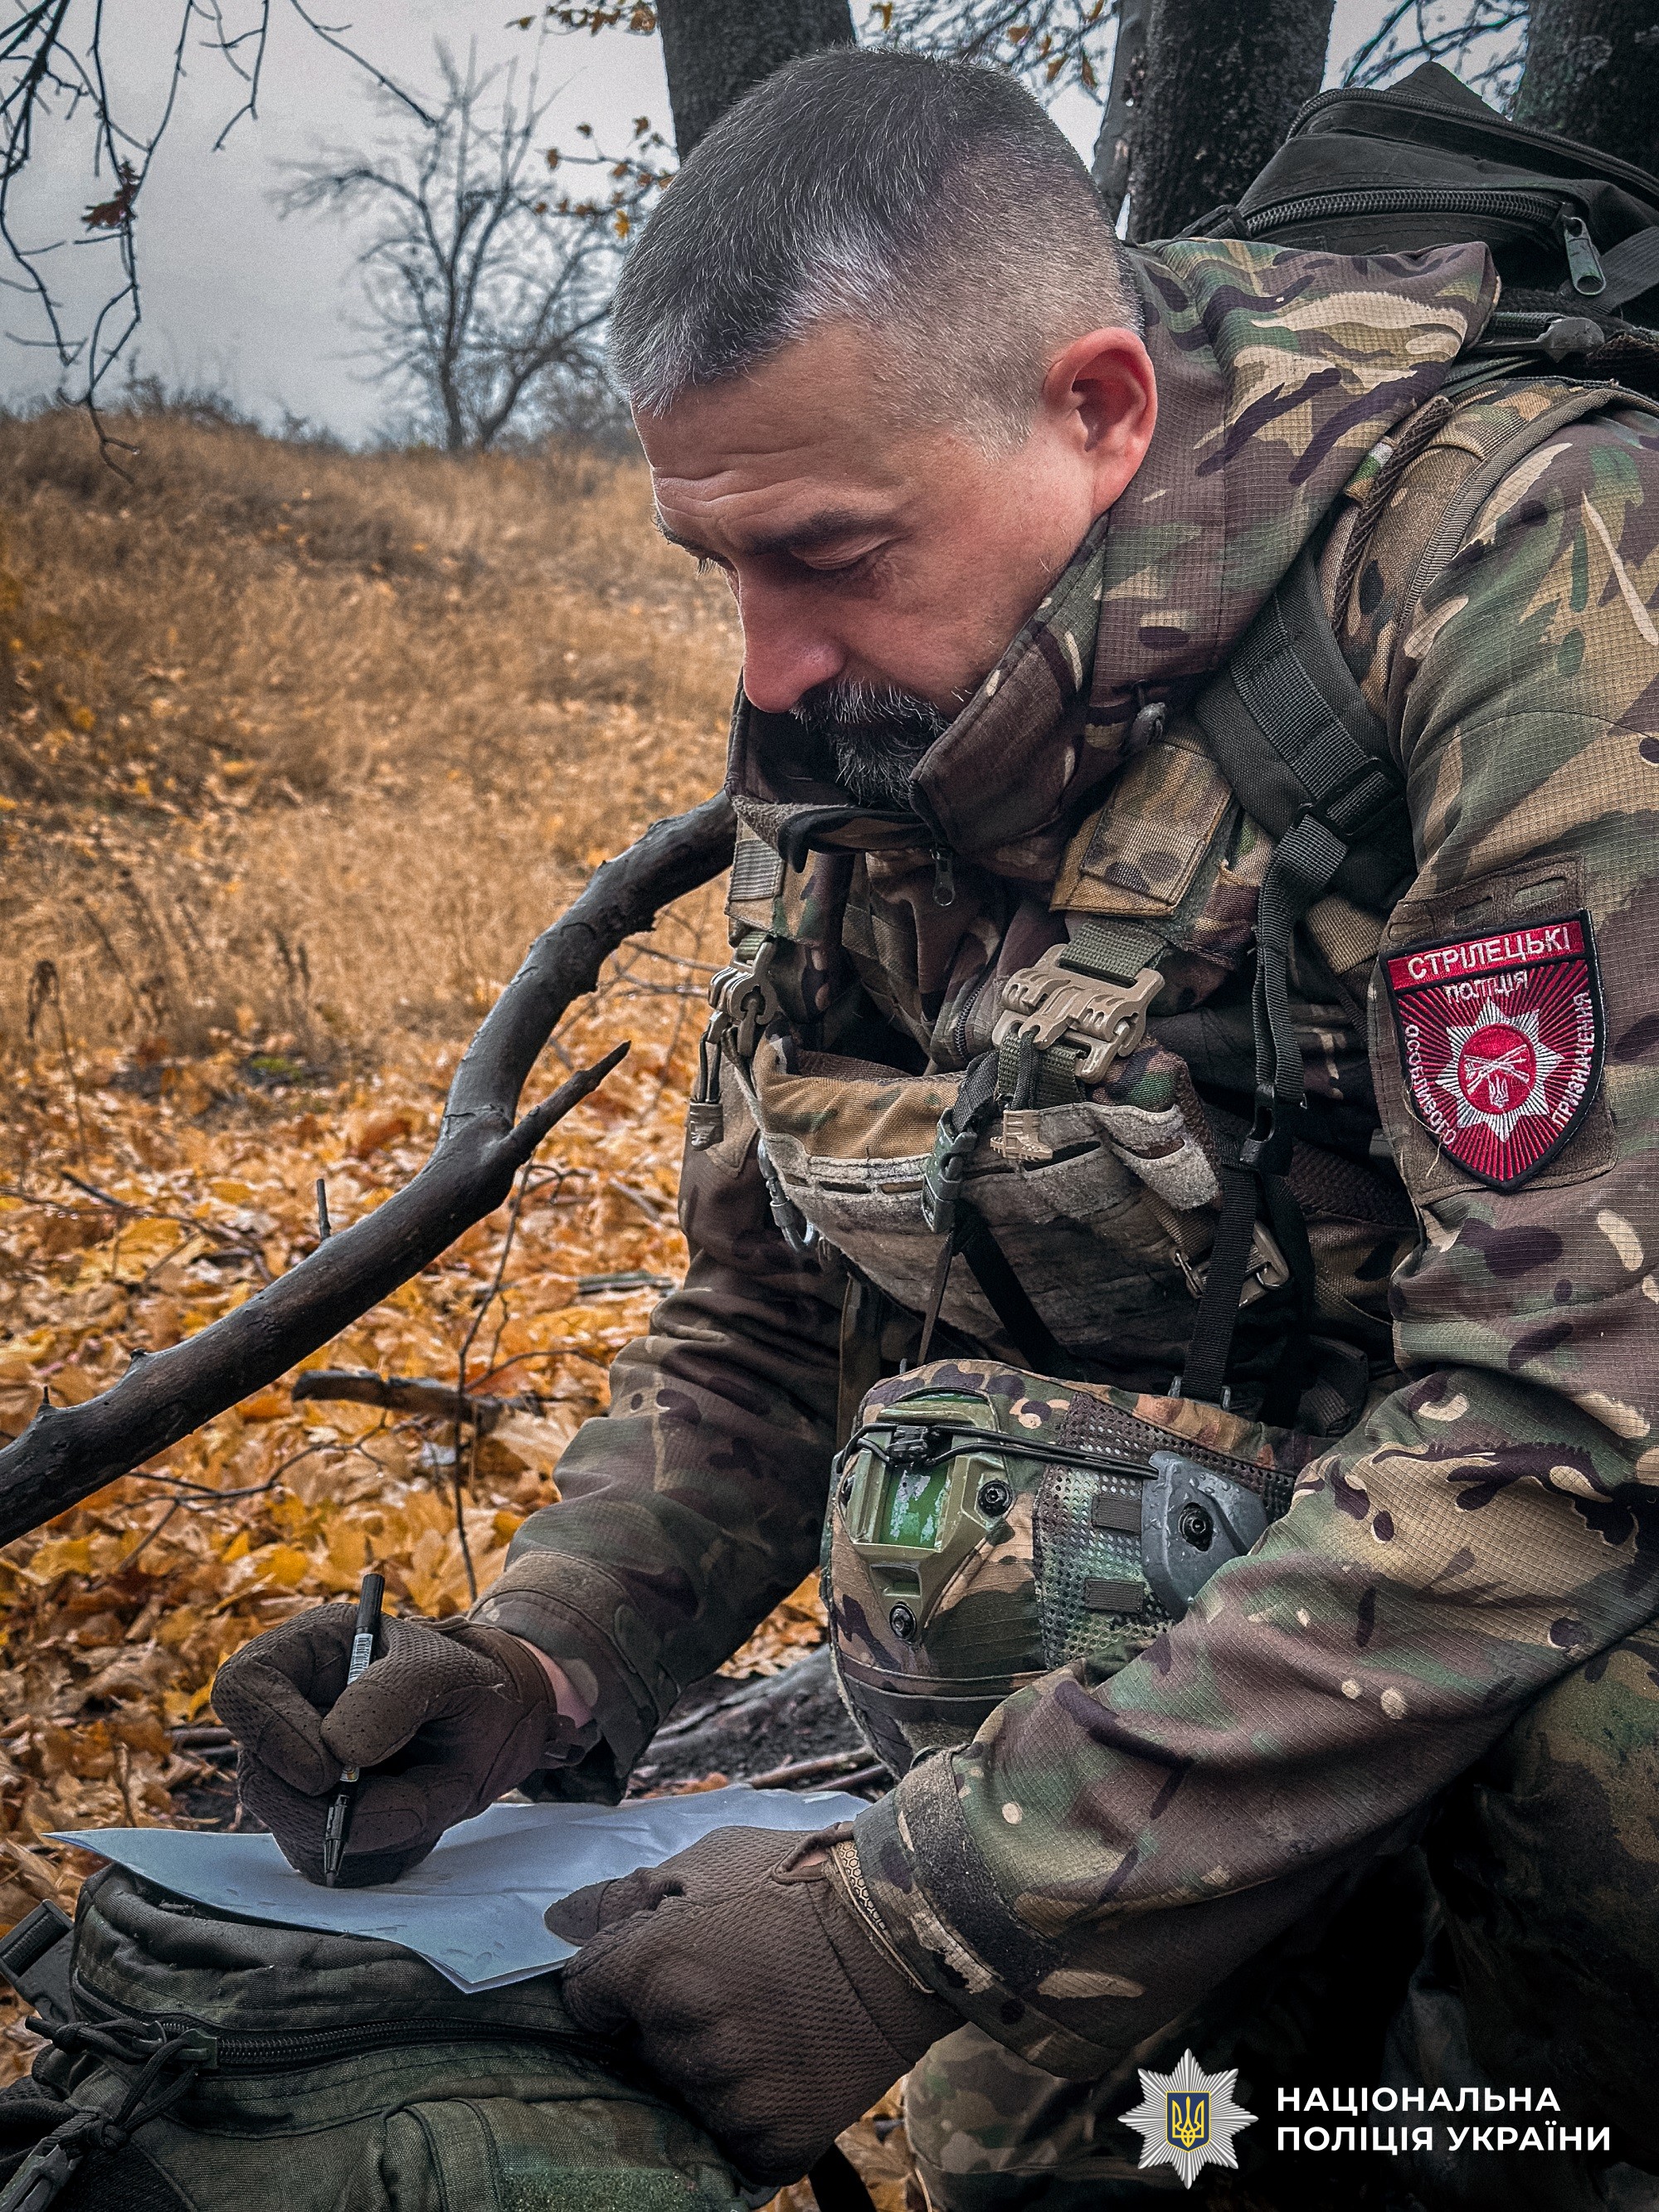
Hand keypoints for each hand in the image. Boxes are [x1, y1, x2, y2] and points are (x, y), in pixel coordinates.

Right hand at [213, 1606, 573, 1885]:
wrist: (486, 1726)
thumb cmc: (458, 1681)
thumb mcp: (444, 1671)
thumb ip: (395, 1695)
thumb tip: (339, 1750)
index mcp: (304, 1653)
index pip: (241, 1688)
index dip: (270, 1732)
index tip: (328, 1768)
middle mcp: (284, 1715)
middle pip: (259, 1777)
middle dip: (332, 1805)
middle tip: (408, 1798)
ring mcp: (293, 1772)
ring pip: (292, 1827)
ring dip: (371, 1826)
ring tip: (430, 1792)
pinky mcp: (314, 1820)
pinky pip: (325, 1856)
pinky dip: (380, 1846)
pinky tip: (417, 1810)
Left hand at [547, 1824, 957, 2184]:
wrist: (906, 1930)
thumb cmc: (804, 1881)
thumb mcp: (712, 1861)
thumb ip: (625, 1896)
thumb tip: (556, 1922)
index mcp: (658, 1967)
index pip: (585, 1997)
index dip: (615, 1981)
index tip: (656, 1969)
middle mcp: (686, 2039)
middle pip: (641, 2047)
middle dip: (671, 2021)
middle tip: (732, 1985)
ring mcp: (733, 2096)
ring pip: (689, 2093)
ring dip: (714, 2067)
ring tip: (768, 2019)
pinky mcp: (777, 2139)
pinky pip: (737, 2140)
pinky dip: (754, 2113)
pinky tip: (785, 2065)